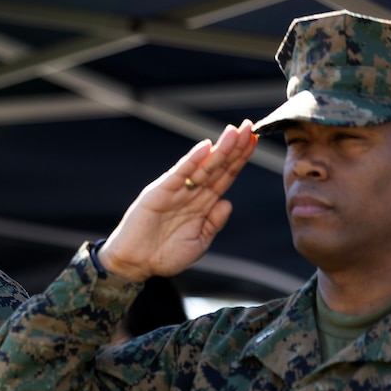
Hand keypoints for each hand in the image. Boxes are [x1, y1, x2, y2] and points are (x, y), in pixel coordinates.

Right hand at [98, 121, 256, 282]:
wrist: (135, 264)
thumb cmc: (164, 256)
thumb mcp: (198, 243)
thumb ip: (214, 223)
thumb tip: (227, 203)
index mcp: (202, 205)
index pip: (225, 177)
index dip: (240, 160)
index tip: (255, 141)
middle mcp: (191, 193)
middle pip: (217, 167)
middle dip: (234, 147)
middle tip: (250, 127)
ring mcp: (175, 191)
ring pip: (202, 167)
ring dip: (219, 149)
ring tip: (235, 133)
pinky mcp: (158, 192)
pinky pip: (179, 174)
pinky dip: (191, 160)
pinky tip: (205, 148)